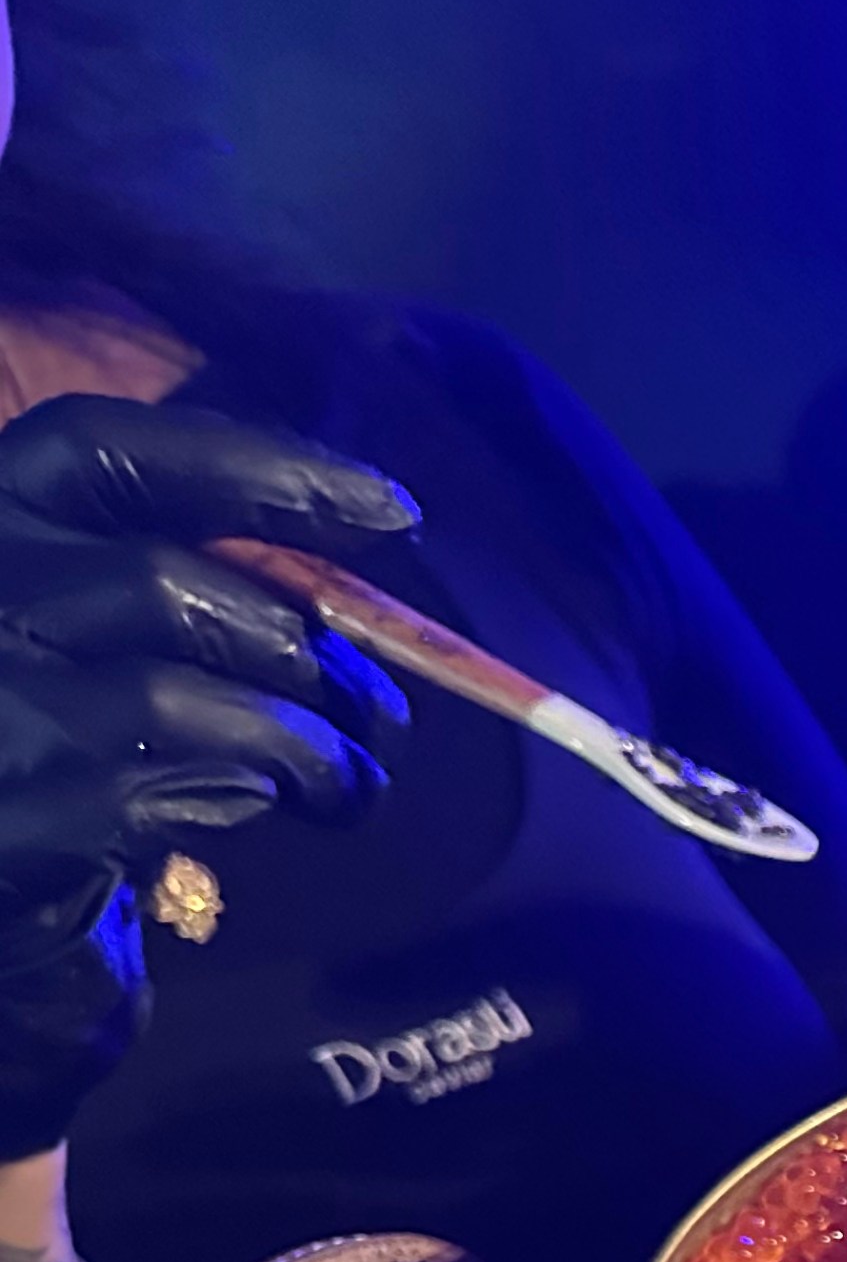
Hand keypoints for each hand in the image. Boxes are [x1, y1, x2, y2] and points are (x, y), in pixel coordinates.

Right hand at [0, 398, 416, 1152]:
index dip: (254, 466)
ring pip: (166, 694)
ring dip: (295, 746)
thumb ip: (184, 597)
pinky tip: (249, 812)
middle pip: (162, 580)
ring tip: (345, 788)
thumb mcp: (95, 637)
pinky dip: (226, 800)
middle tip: (381, 714)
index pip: (106, 449)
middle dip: (304, 648)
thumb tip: (343, 607)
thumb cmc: (41, 744)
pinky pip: (136, 794)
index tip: (390, 511)